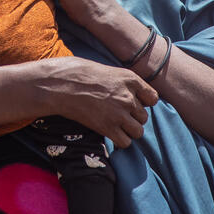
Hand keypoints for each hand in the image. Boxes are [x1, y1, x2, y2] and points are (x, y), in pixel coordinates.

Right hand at [35, 57, 157, 147]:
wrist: (60, 85)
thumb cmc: (79, 74)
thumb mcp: (108, 71)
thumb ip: (124, 84)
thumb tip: (133, 96)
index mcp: (130, 79)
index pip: (153, 98)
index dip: (143, 102)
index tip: (133, 103)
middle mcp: (128, 97)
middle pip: (144, 117)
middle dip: (133, 117)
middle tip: (117, 114)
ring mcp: (119, 114)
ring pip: (138, 132)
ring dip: (128, 131)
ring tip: (115, 125)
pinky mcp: (108, 128)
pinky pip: (125, 142)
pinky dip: (119, 141)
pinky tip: (109, 133)